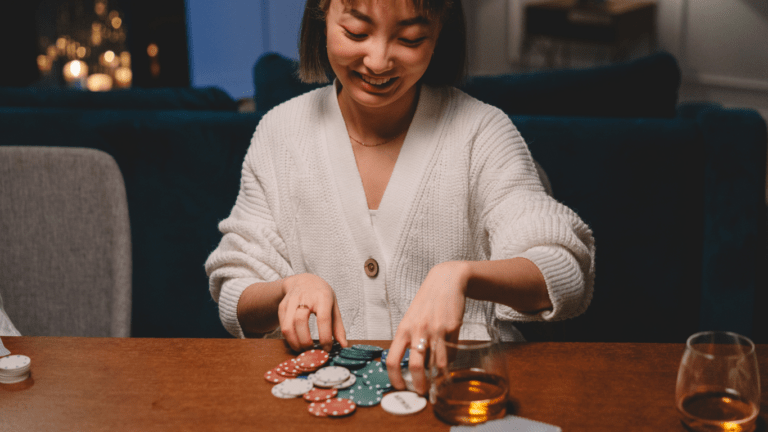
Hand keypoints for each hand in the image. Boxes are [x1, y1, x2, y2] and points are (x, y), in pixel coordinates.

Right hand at [278, 273, 347, 351]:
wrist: (303, 280)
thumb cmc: (321, 295)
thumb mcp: (334, 306)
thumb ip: (338, 327)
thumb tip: (343, 345)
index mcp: (322, 297)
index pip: (323, 319)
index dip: (325, 337)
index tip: (327, 348)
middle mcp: (305, 297)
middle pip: (300, 322)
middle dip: (305, 341)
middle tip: (312, 351)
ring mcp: (291, 301)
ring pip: (287, 326)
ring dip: (294, 343)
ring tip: (303, 349)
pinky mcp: (282, 307)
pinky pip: (282, 326)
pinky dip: (289, 339)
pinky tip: (296, 342)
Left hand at [386, 261, 469, 394]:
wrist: (446, 282)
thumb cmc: (427, 302)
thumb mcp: (411, 318)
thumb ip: (408, 338)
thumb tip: (409, 364)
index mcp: (403, 330)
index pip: (392, 359)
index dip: (394, 378)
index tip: (400, 387)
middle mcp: (417, 331)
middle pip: (415, 367)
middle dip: (419, 385)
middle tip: (422, 392)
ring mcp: (435, 331)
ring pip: (436, 364)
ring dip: (438, 377)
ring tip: (438, 380)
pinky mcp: (451, 329)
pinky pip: (451, 354)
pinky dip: (450, 361)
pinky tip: (449, 358)